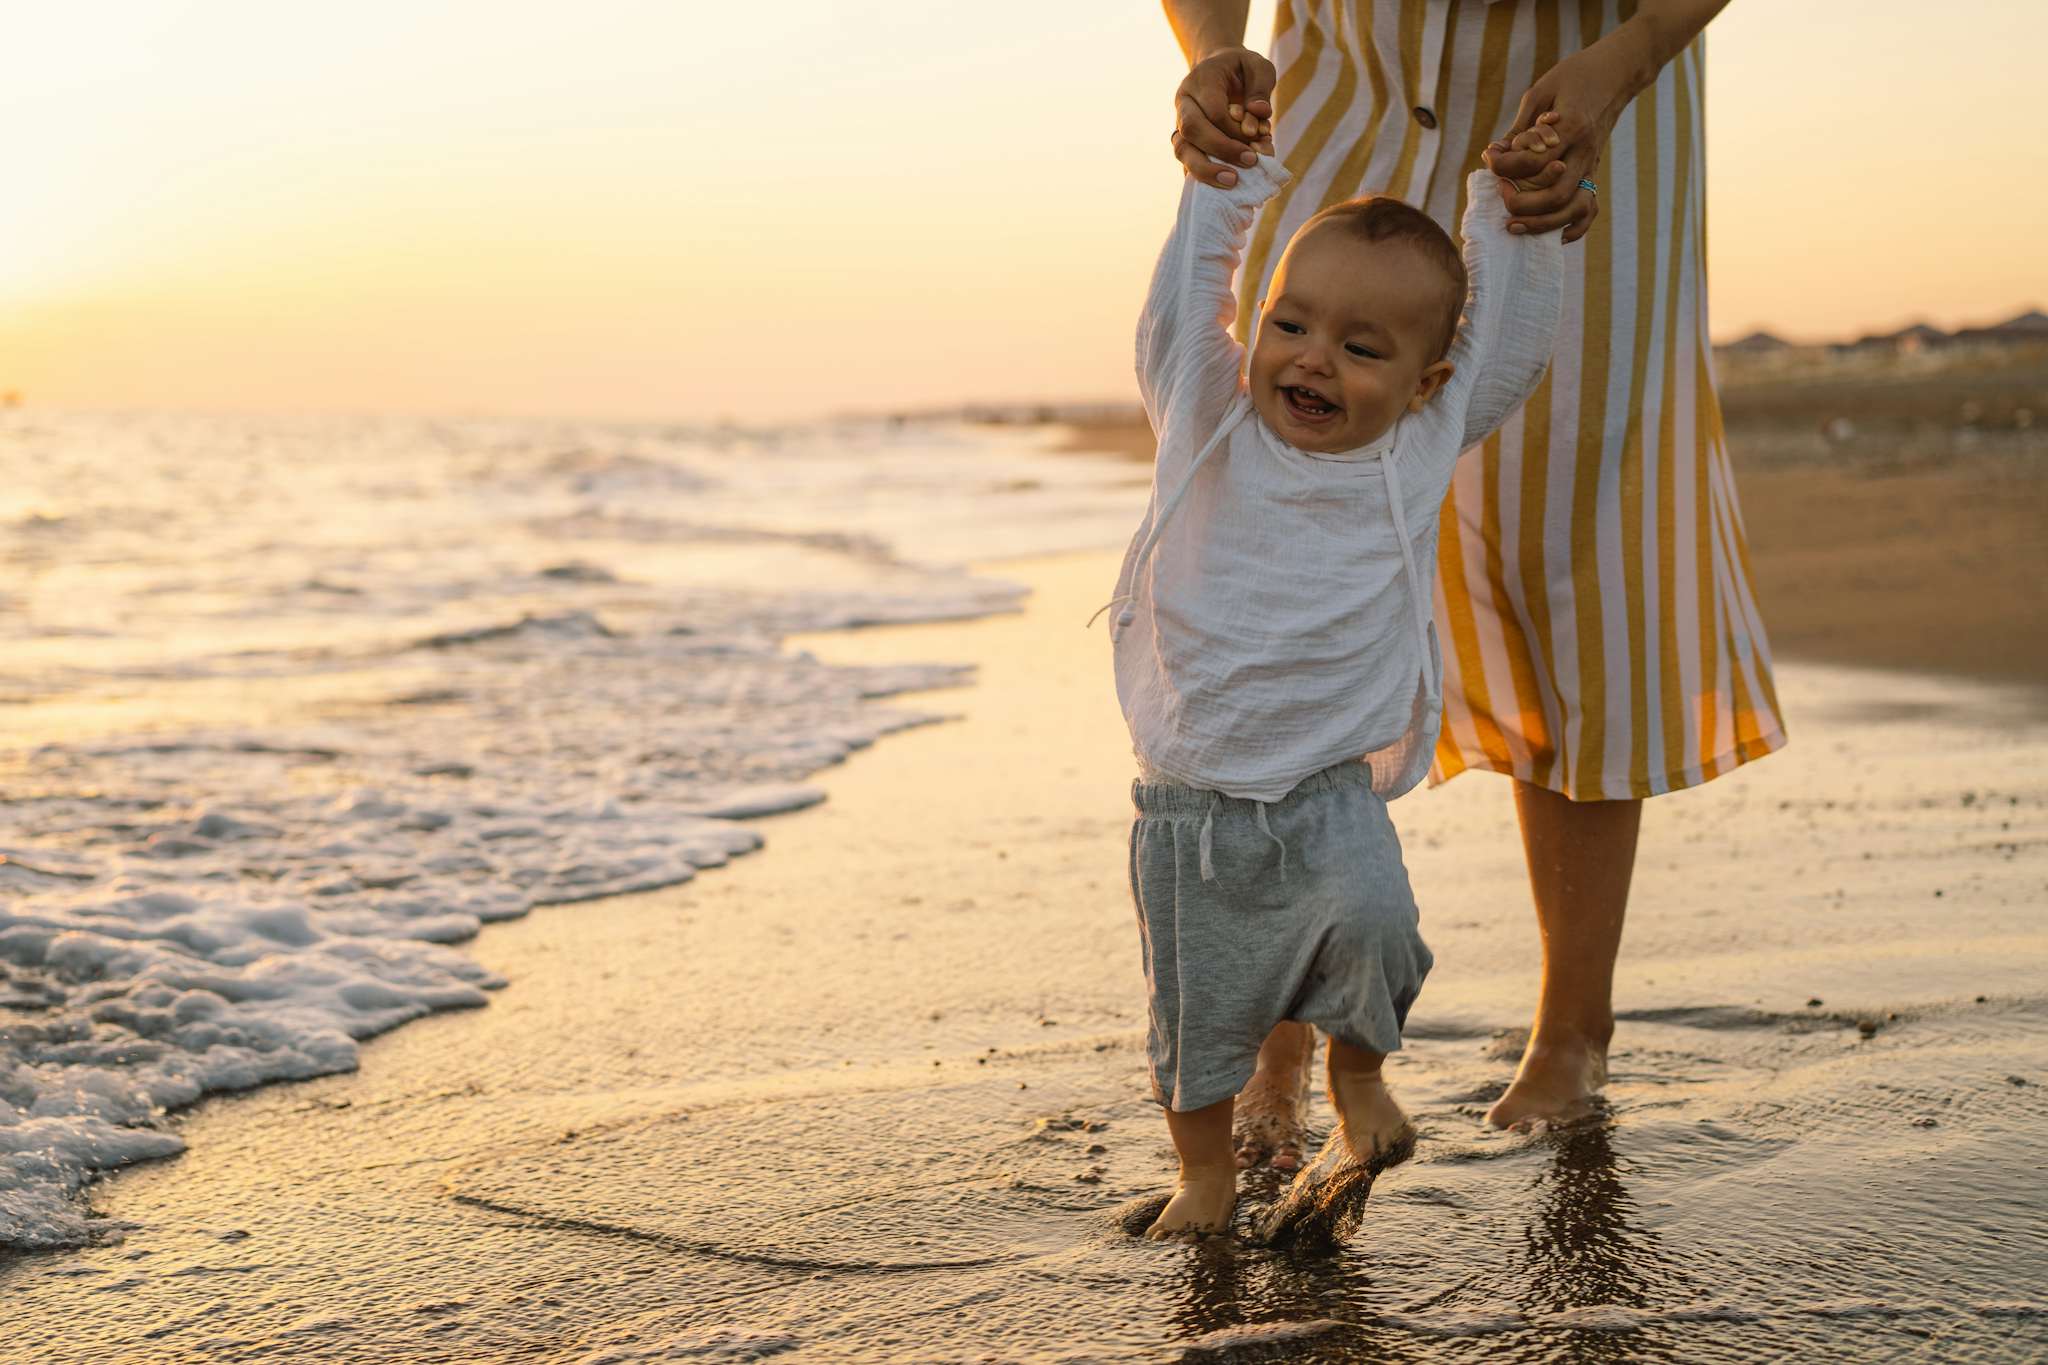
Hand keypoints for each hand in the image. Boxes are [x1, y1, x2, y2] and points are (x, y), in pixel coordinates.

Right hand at [1169, 45, 1278, 188]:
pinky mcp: (1183, 141)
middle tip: (1250, 162)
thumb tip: (1260, 113)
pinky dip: (1203, 176)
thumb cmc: (1241, 69)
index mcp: (1200, 80)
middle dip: (1221, 149)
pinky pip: (1186, 162)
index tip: (1258, 138)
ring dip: (1206, 169)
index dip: (1235, 129)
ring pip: (1182, 150)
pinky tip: (1220, 188)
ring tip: (1232, 182)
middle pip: (1191, 130)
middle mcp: (1184, 102)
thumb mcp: (1258, 66)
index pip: (1213, 110)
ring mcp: (1179, 123)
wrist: (1217, 69)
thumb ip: (1261, 86)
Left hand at [1482, 27, 1651, 242]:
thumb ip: (1520, 126)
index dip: (1505, 166)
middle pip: (1555, 194)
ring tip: (1513, 224)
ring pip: (1572, 207)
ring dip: (1541, 223)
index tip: (1489, 159)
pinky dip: (1570, 227)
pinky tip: (1549, 232)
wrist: (1618, 73)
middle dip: (1522, 204)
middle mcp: (1585, 151)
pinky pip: (1589, 209)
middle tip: (1501, 194)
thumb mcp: (1542, 91)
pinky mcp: (1595, 170)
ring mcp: (1593, 164)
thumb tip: (1496, 154)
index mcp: (1571, 127)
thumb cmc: (1575, 76)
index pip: (1533, 161)